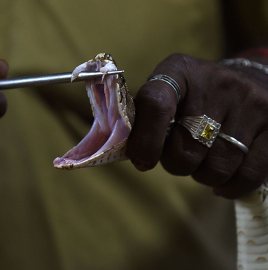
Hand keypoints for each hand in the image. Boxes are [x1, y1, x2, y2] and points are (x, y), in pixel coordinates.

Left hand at [127, 54, 267, 198]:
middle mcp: (217, 82)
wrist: (250, 81)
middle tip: (178, 156)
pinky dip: (228, 186)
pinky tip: (220, 180)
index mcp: (179, 71)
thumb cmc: (196, 96)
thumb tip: (131, 155)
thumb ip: (147, 117)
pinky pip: (247, 175)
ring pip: (215, 167)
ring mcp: (251, 103)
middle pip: (185, 148)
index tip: (142, 162)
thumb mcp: (169, 93)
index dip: (145, 140)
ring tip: (201, 161)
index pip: (155, 104)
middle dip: (175, 163)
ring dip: (201, 175)